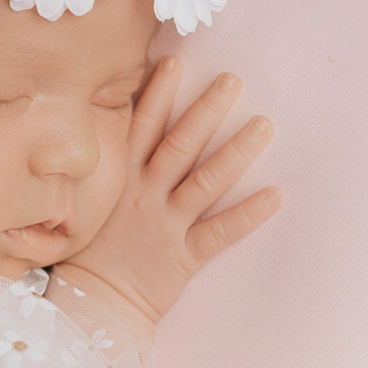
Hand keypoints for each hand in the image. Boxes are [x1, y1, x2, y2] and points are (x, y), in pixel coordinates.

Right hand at [52, 59, 280, 341]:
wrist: (92, 304)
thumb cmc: (92, 251)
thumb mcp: (91, 201)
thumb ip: (109, 168)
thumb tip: (114, 127)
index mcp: (121, 180)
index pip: (140, 128)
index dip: (157, 94)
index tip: (174, 62)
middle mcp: (145, 195)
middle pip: (180, 145)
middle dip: (206, 110)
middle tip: (233, 80)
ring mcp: (165, 225)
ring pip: (206, 182)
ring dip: (237, 152)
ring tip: (265, 125)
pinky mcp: (183, 256)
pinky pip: (220, 232)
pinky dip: (248, 214)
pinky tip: (276, 195)